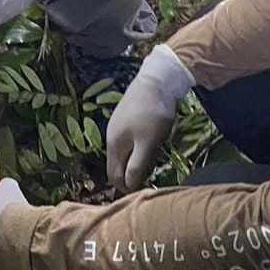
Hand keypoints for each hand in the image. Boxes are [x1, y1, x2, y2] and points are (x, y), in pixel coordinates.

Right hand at [105, 45, 194, 192]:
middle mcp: (112, 136)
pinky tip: (155, 141)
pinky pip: (132, 140)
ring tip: (156, 158)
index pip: (114, 176)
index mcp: (114, 145)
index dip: (127, 187)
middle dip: (133, 174)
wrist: (158, 79)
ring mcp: (119, 125)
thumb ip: (137, 166)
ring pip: (126, 152)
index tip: (144, 191)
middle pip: (119, 164)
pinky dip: (141, 146)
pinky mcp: (129, 116)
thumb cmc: (153, 114)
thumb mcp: (148, 144)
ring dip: (138, 160)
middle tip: (152, 175)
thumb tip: (128, 186)